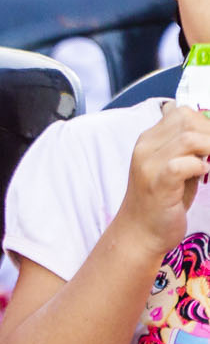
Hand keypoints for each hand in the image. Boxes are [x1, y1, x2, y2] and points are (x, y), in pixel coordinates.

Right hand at [115, 101, 209, 254]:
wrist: (140, 232)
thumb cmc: (162, 200)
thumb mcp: (173, 166)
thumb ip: (186, 148)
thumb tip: (208, 132)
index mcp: (149, 140)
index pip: (181, 112)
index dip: (206, 122)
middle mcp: (145, 148)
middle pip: (187, 120)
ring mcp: (149, 166)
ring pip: (188, 138)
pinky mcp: (157, 184)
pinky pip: (182, 165)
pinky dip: (199, 166)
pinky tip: (204, 173)